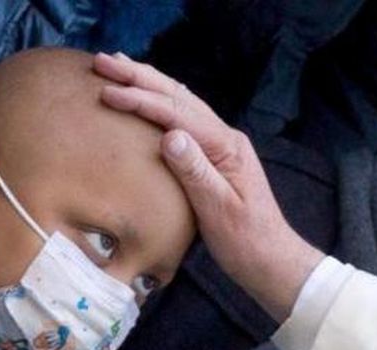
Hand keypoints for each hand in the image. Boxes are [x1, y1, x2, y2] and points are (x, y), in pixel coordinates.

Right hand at [93, 52, 323, 321]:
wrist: (272, 261)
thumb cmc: (247, 242)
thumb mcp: (219, 211)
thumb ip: (196, 173)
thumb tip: (170, 135)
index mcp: (226, 147)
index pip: (178, 113)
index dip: (141, 100)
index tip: (107, 92)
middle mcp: (226, 138)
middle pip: (179, 97)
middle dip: (141, 78)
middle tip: (104, 62)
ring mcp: (223, 147)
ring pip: (183, 103)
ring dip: (150, 83)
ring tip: (120, 67)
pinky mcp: (217, 158)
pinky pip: (185, 120)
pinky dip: (163, 103)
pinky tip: (151, 96)